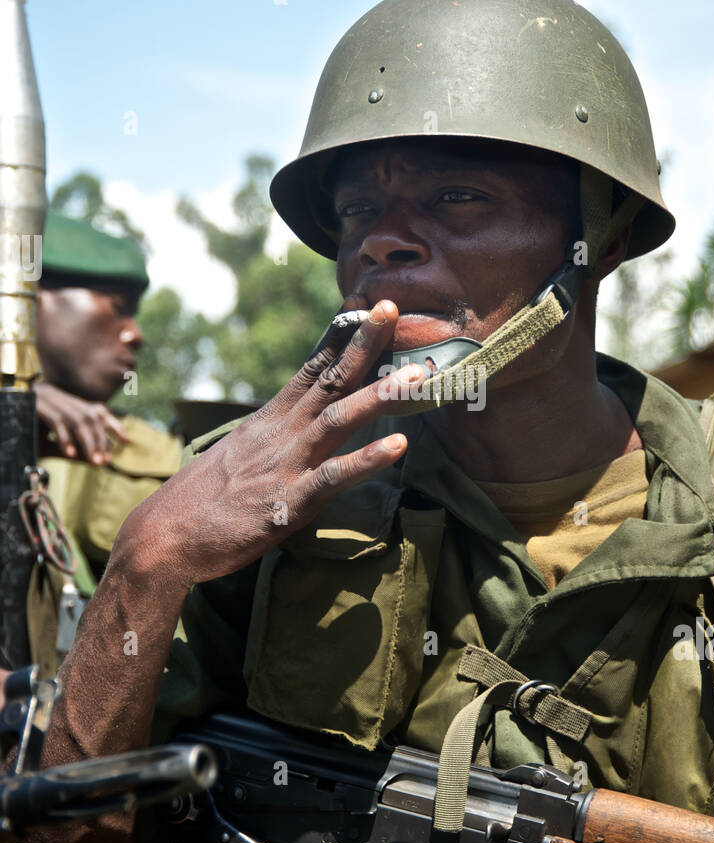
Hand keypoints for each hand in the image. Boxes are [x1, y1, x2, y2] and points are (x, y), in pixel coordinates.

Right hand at [36, 382, 130, 464]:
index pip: (97, 411)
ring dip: (88, 443)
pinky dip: (65, 439)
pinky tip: (70, 454)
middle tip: (104, 461)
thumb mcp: (53, 443)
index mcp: (66, 402)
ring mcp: (48, 400)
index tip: (127, 441)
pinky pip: (57, 423)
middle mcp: (60, 397)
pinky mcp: (36, 406)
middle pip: (90, 417)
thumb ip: (75, 449)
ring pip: (77, 421)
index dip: (114, 425)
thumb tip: (98, 462)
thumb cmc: (28, 431)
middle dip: (100, 441)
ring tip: (94, 461)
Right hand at [125, 299, 424, 587]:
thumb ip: (270, 440)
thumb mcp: (237, 457)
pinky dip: (367, 460)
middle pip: (329, 380)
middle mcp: (281, 434)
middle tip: (392, 308)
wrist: (163, 538)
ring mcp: (286, 465)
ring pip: (339, 419)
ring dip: (380, 394)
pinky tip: (399, 446)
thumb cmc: (199, 503)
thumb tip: (291, 430)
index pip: (310, 369)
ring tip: (419, 375)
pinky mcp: (288, 503)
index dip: (339, 336)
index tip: (364, 304)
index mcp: (269, 422)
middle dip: (364, 344)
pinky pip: (334, 477)